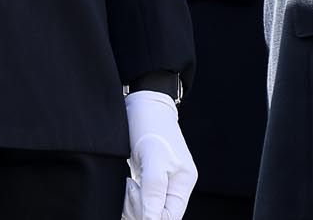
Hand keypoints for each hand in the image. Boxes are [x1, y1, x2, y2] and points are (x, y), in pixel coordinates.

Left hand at [122, 90, 195, 219]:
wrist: (142, 104)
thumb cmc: (150, 126)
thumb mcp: (153, 158)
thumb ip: (154, 190)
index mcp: (184, 182)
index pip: (170, 217)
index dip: (151, 216)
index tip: (133, 198)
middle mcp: (176, 185)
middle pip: (160, 216)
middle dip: (141, 210)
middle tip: (130, 188)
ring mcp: (163, 183)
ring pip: (149, 210)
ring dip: (135, 204)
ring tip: (129, 184)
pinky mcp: (150, 179)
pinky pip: (144, 201)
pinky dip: (133, 199)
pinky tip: (129, 184)